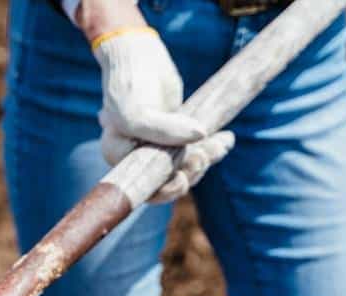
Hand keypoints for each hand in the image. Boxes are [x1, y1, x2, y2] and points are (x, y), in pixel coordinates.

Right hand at [92, 27, 234, 203]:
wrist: (140, 54)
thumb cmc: (130, 84)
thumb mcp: (137, 111)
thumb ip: (163, 130)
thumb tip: (200, 136)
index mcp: (119, 157)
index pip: (144, 188)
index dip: (166, 190)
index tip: (183, 177)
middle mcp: (136, 156)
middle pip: (168, 181)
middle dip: (191, 171)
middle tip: (204, 154)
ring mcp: (158, 146)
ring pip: (186, 166)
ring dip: (206, 158)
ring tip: (220, 143)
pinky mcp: (177, 135)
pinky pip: (196, 149)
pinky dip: (213, 147)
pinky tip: (226, 139)